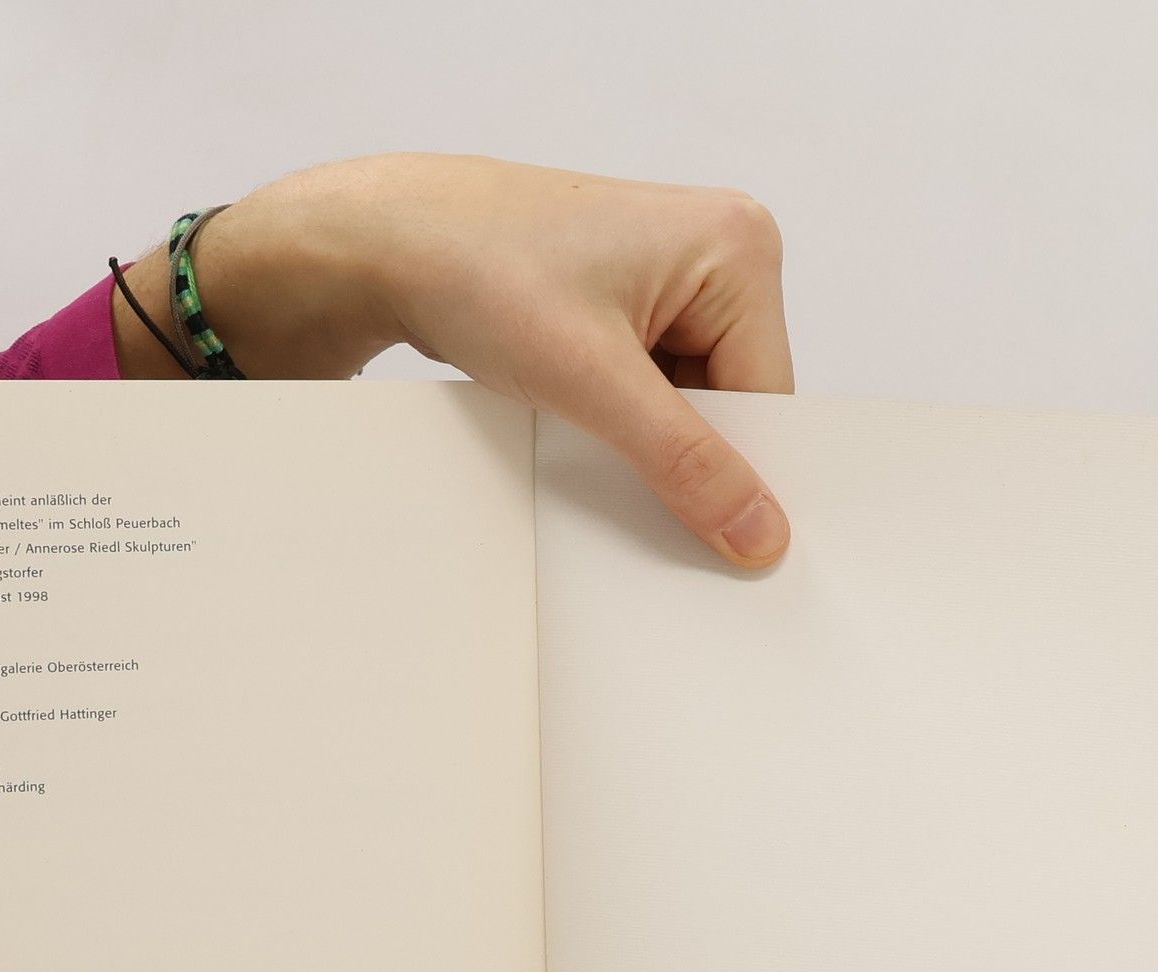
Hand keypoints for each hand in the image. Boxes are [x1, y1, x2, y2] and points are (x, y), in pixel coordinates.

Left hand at [116, 155, 794, 567]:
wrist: (386, 246)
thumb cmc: (482, 273)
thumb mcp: (593, 384)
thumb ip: (685, 463)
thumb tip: (760, 533)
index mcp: (739, 244)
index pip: (770, 396)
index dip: (742, 470)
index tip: (719, 541)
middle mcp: (719, 251)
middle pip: (736, 403)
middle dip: (690, 456)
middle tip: (635, 492)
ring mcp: (674, 279)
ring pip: (691, 408)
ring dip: (648, 445)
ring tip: (588, 440)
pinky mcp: (630, 306)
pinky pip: (653, 394)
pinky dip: (623, 429)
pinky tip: (581, 431)